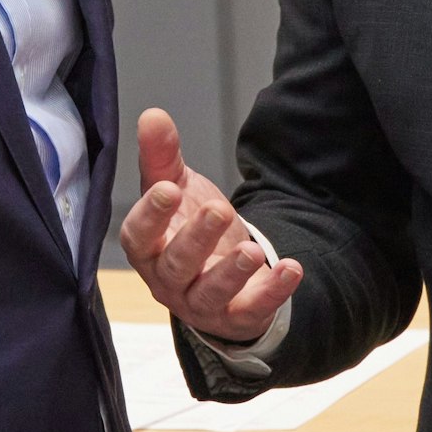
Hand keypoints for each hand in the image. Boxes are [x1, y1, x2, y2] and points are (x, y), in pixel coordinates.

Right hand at [118, 107, 301, 341]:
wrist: (218, 271)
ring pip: (210, 293)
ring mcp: (200, 303)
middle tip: (218, 209)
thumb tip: (152, 115)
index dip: (150, 214)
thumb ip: (161, 156)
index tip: (168, 189)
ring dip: (231, 272)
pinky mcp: (236, 316)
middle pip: (176, 265)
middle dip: (196, 239)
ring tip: (253, 250)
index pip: (139, 235)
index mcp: (147, 247)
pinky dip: (272, 292)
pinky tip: (292, 268)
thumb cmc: (185, 225)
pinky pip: (252, 309)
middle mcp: (167, 280)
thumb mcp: (175, 186)